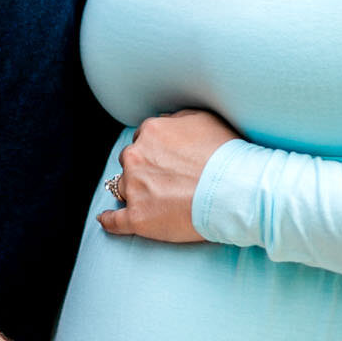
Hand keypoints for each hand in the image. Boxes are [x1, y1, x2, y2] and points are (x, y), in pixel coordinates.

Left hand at [98, 110, 238, 244]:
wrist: (235, 190)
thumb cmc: (226, 154)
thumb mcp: (205, 119)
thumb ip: (178, 119)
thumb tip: (167, 123)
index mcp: (151, 132)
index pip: (143, 139)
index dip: (155, 151)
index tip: (165, 161)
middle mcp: (136, 157)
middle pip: (130, 162)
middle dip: (142, 169)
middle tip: (164, 180)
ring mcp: (134, 188)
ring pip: (122, 187)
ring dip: (133, 192)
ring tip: (151, 202)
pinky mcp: (137, 218)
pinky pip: (114, 220)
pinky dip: (109, 220)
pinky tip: (106, 221)